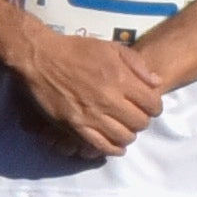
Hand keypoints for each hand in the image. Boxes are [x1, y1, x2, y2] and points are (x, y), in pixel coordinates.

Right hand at [8, 27, 165, 156]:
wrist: (40, 58)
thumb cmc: (76, 50)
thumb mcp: (111, 47)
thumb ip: (137, 64)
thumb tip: (156, 82)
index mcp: (120, 79)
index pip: (152, 104)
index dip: (154, 107)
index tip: (148, 106)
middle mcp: (109, 99)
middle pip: (140, 122)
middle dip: (142, 121)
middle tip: (134, 116)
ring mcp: (91, 115)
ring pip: (123, 137)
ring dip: (128, 135)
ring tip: (123, 129)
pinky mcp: (75, 126)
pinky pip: (100, 145)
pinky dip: (112, 149)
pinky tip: (115, 146)